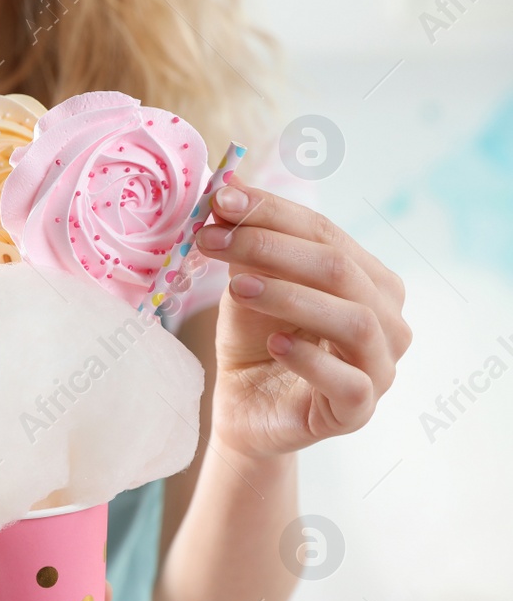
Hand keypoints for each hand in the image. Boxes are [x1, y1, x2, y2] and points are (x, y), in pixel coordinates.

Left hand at [196, 183, 410, 458]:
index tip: (220, 199)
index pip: (325, 232)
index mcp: (370, 280)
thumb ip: (248, 245)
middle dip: (270, 247)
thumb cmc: (256, 341)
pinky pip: (350, 382)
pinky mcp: (359, 410)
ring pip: (354, 320)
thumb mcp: (248, 286)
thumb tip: (228, 190)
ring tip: (237, 287)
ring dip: (290, 296)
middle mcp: (387, 319)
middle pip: (339, 269)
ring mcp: (380, 367)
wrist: (246, 410)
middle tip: (213, 239)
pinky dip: (311, 359)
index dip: (272, 212)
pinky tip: (275, 344)